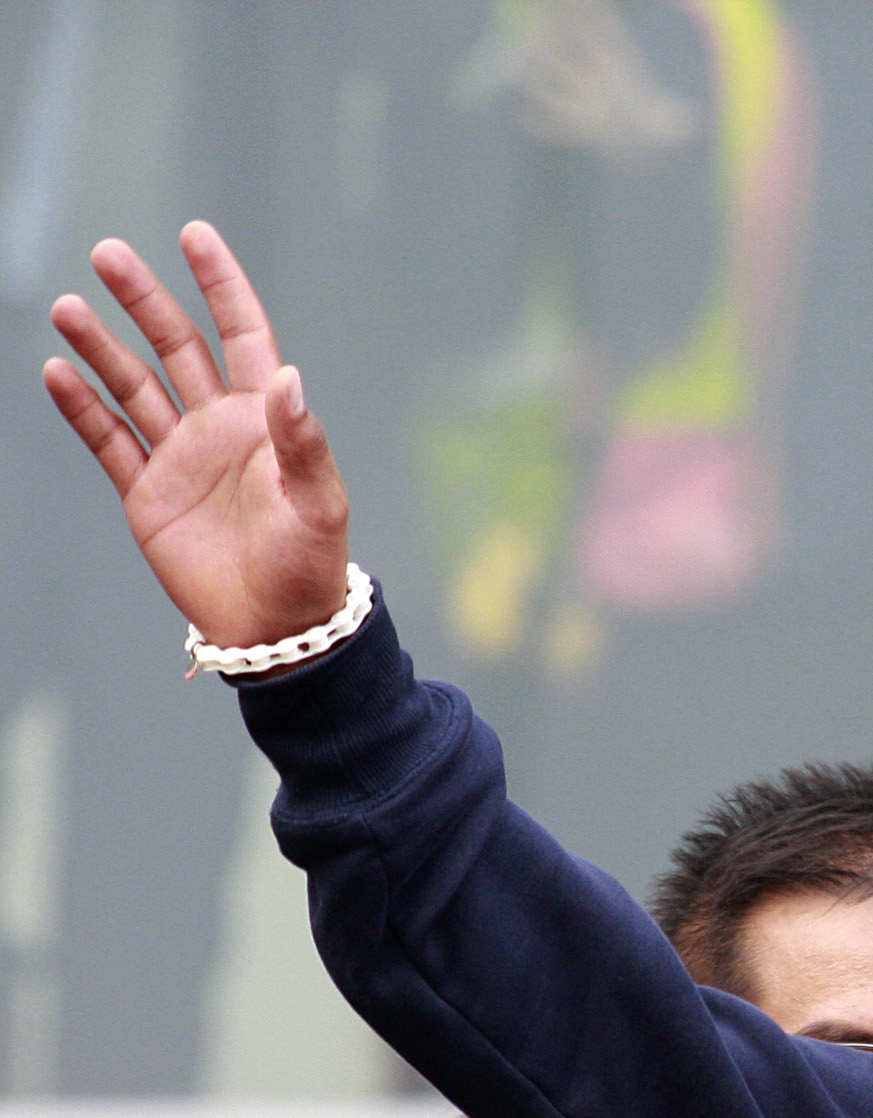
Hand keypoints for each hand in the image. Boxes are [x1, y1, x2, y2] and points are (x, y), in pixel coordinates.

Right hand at [41, 221, 349, 648]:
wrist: (277, 630)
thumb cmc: (311, 567)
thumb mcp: (319, 504)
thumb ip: (303, 443)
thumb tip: (288, 378)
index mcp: (266, 421)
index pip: (243, 335)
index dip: (222, 286)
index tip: (194, 235)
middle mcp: (220, 429)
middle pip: (177, 347)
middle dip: (144, 300)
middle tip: (108, 254)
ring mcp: (180, 458)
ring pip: (133, 386)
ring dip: (101, 347)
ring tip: (66, 308)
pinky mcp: (148, 495)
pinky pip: (109, 441)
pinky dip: (82, 407)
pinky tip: (57, 372)